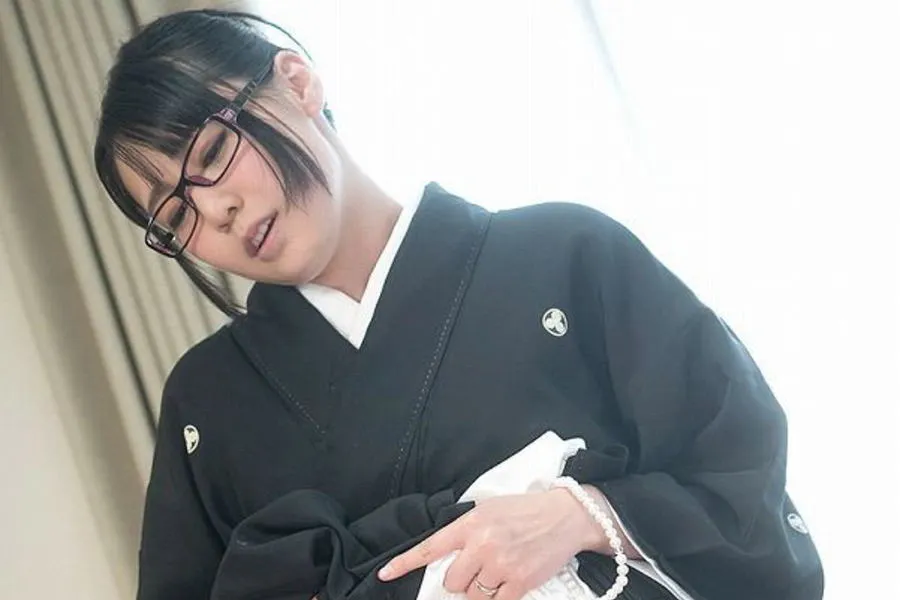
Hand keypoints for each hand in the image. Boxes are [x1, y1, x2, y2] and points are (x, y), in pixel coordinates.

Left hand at [378, 489, 600, 599]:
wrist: (565, 516)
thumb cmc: (526, 511)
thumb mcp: (489, 510)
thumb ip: (466, 530)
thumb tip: (446, 554)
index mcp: (471, 523)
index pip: (430, 547)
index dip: (404, 563)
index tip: (386, 574)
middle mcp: (482, 544)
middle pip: (452, 581)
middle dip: (460, 580)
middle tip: (477, 569)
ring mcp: (500, 565)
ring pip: (471, 595)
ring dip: (479, 591)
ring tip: (496, 573)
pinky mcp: (519, 582)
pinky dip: (497, 597)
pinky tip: (507, 584)